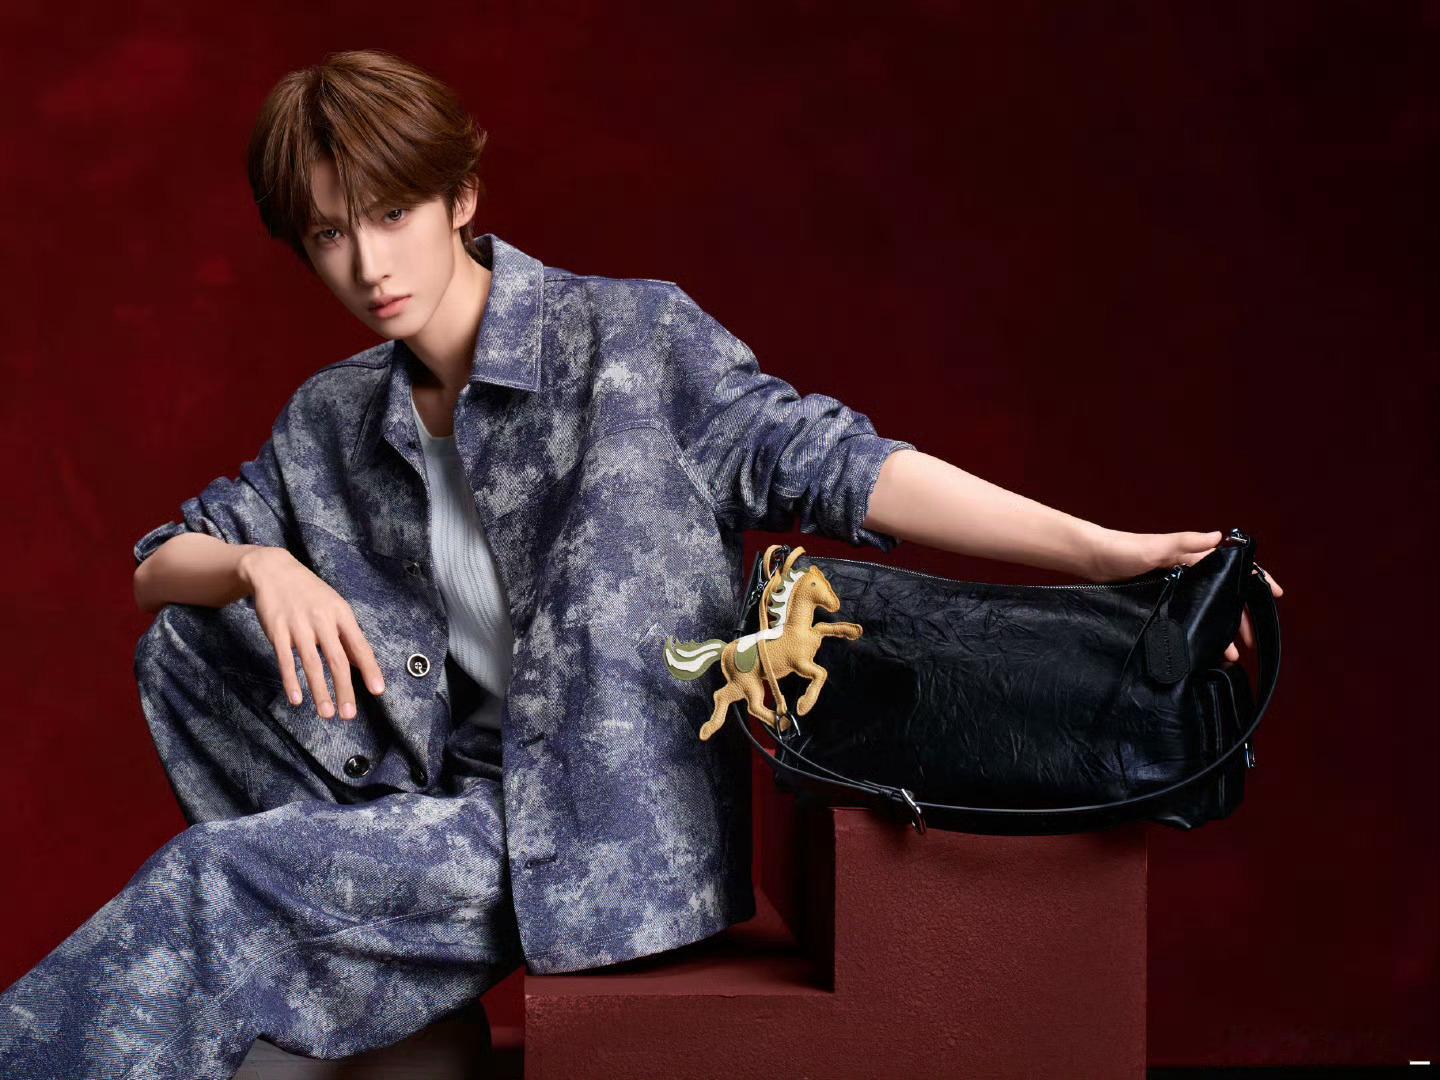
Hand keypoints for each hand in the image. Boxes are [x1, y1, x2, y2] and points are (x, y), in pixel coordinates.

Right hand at [237, 547, 385, 719]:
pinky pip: (285, 660)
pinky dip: (291, 681)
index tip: (378, 691)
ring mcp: (299, 625)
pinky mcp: (277, 630)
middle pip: (337, 660)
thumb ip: (346, 636)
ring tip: (327, 714)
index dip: (370, 669)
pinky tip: (297, 699)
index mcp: (341, 614)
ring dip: (320, 692)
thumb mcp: (334, 607)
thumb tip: (361, 664)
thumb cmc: (309, 593)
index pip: (360, 646)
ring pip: (312, 664)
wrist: (274, 570)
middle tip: (349, 715)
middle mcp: (322, 620)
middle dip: (345, 689)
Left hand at [1085, 528, 1284, 662]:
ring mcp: (1175, 588)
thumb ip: (1186, 542)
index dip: (1256, 579)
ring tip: (1228, 654)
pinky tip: (1203, 650)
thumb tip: (1219, 537)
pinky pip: (1187, 618)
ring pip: (1206, 611)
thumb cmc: (1122, 549)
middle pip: (1224, 595)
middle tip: (1249, 642)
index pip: (1233, 566)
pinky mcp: (1159, 601)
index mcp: (1192, 556)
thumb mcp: (1155, 545)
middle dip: (1240, 617)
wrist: (1090, 561)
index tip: (1276, 595)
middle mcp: (1188, 572)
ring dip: (1219, 631)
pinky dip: (1198, 633)